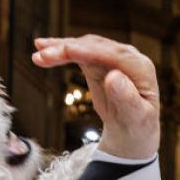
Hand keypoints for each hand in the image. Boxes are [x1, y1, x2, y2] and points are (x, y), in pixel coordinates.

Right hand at [32, 35, 159, 159]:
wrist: (132, 132)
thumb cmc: (137, 127)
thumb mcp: (135, 118)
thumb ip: (127, 98)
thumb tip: (113, 77)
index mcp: (141, 68)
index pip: (114, 55)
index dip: (90, 51)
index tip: (67, 50)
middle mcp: (128, 57)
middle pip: (95, 47)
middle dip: (68, 49)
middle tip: (43, 55)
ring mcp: (112, 58)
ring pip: (84, 47)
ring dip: (60, 48)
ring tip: (38, 55)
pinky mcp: (98, 62)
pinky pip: (78, 53)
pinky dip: (61, 52)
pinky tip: (43, 50)